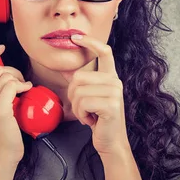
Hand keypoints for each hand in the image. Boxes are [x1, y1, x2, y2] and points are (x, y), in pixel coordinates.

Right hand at [0, 45, 32, 166]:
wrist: (2, 155)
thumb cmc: (3, 133)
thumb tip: (10, 75)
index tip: (0, 48)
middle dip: (13, 70)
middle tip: (21, 81)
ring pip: (5, 76)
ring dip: (19, 79)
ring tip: (24, 89)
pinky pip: (11, 85)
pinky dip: (22, 85)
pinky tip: (27, 90)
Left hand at [62, 34, 130, 156]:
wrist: (110, 142)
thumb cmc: (98, 119)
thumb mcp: (89, 97)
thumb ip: (80, 83)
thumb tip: (64, 69)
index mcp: (110, 77)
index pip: (104, 52)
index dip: (90, 42)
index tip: (75, 37)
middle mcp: (115, 81)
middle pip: (79, 77)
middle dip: (73, 95)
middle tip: (84, 108)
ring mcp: (115, 92)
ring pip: (78, 91)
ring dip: (77, 107)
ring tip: (88, 115)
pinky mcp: (112, 104)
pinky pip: (83, 102)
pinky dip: (81, 114)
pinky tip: (91, 120)